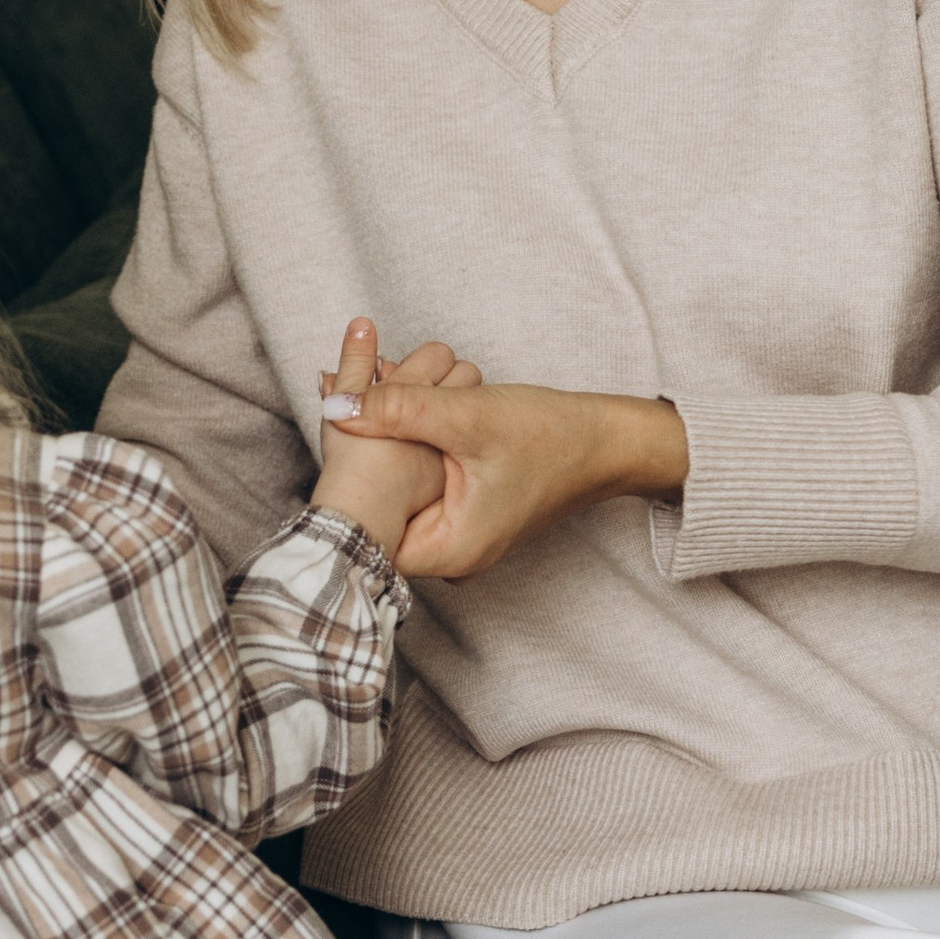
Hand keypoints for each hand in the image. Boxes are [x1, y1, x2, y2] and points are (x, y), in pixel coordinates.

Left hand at [314, 378, 687, 579]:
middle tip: (340, 384)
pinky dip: (405, 442)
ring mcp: (457, 536)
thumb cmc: (551, 436)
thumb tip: (334, 404)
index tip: (333, 415)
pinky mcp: (464, 513)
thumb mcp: (467, 417)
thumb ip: (398, 409)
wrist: (606, 442)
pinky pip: (418, 479)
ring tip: (363, 384)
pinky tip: (392, 399)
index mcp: (447, 549)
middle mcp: (449, 555)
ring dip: (381, 437)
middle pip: (379, 503)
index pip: (367, 527)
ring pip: (397, 485)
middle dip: (359, 444)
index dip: (344, 470)